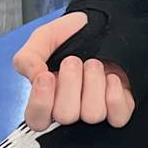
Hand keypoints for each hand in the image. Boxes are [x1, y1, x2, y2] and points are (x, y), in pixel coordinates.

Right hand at [12, 12, 132, 129]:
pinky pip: (118, 117)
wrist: (100, 26)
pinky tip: (110, 78)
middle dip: (70, 82)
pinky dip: (115, 95)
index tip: (46, 76)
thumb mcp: (42, 39)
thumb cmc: (69, 37)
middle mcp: (70, 110)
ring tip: (93, 64)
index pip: (37, 121)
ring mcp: (94, 111)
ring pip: (92, 115)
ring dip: (93, 83)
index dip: (41, 102)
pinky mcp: (119, 110)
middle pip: (65, 116)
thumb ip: (28, 59)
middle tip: (73, 61)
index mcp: (46, 99)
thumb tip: (35, 78)